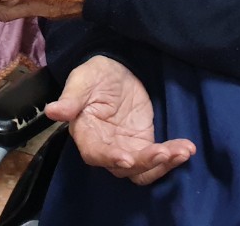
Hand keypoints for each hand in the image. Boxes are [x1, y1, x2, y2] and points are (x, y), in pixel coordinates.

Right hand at [47, 56, 194, 185]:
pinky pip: (158, 159)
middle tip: (165, 151)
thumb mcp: (82, 79)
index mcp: (86, 133)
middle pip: (124, 167)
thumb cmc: (94, 74)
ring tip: (182, 151)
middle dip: (145, 163)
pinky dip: (172, 156)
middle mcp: (106, 147)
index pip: (95, 153)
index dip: (110, 158)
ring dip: (163, 165)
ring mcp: (126, 148)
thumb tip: (52, 111)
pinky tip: (186, 148)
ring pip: (143, 170)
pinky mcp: (143, 143)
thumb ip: (71, 98)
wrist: (115, 69)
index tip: (127, 158)